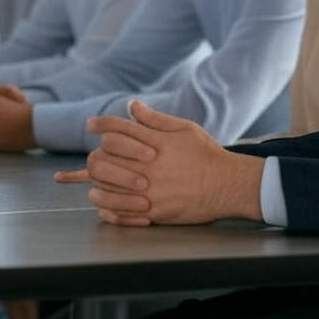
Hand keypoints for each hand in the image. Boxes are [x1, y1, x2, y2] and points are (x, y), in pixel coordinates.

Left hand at [57, 101, 264, 226]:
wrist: (228, 185)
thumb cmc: (206, 154)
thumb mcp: (184, 129)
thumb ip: (155, 119)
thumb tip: (131, 106)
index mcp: (155, 143)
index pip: (117, 129)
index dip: (101, 124)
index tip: (91, 125)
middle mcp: (149, 167)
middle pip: (105, 158)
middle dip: (94, 155)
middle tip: (92, 156)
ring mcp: (150, 192)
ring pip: (106, 187)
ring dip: (95, 182)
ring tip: (92, 180)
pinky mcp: (154, 212)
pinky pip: (119, 211)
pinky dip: (107, 207)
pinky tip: (103, 202)